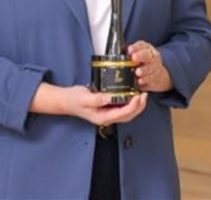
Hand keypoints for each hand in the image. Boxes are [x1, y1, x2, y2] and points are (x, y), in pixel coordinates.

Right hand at [32, 84, 146, 125]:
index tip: (138, 96)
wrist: (66, 100)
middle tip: (144, 95)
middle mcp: (106, 117)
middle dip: (138, 107)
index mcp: (101, 117)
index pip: (121, 114)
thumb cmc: (74, 99)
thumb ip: (96, 99)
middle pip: (127, 116)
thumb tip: (109, 98)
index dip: (132, 107)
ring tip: (142, 94)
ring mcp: (107, 113)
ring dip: (136, 106)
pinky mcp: (108, 108)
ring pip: (126, 113)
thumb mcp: (83, 98)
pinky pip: (122, 107)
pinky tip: (133, 94)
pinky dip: (130, 102)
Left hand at [128, 40, 173, 92]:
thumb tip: (119, 52)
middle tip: (134, 57)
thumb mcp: (138, 55)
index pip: (142, 45)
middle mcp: (152, 57)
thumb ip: (129, 54)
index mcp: (147, 49)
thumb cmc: (144, 63)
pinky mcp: (156, 77)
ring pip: (150, 67)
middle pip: (148, 55)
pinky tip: (140, 81)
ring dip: (143, 70)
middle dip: (141, 56)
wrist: (157, 75)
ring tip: (137, 72)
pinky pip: (151, 78)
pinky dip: (145, 79)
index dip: (135, 47)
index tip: (129, 50)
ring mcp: (155, 67)